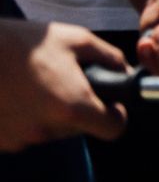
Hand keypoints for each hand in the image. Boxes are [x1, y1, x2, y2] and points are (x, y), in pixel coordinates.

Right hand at [0, 20, 128, 150]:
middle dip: (80, 109)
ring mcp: (20, 139)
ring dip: (50, 113)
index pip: (113, 129)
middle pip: (80, 129)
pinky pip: (24, 134)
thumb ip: (109, 57)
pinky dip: (25, 118)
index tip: (108, 103)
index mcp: (73, 107)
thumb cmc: (23, 42)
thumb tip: (124, 71)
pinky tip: (15, 94)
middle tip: (64, 82)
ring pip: (51, 131)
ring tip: (35, 84)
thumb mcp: (75, 39)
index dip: (116, 115)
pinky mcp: (0, 142)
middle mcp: (47, 130)